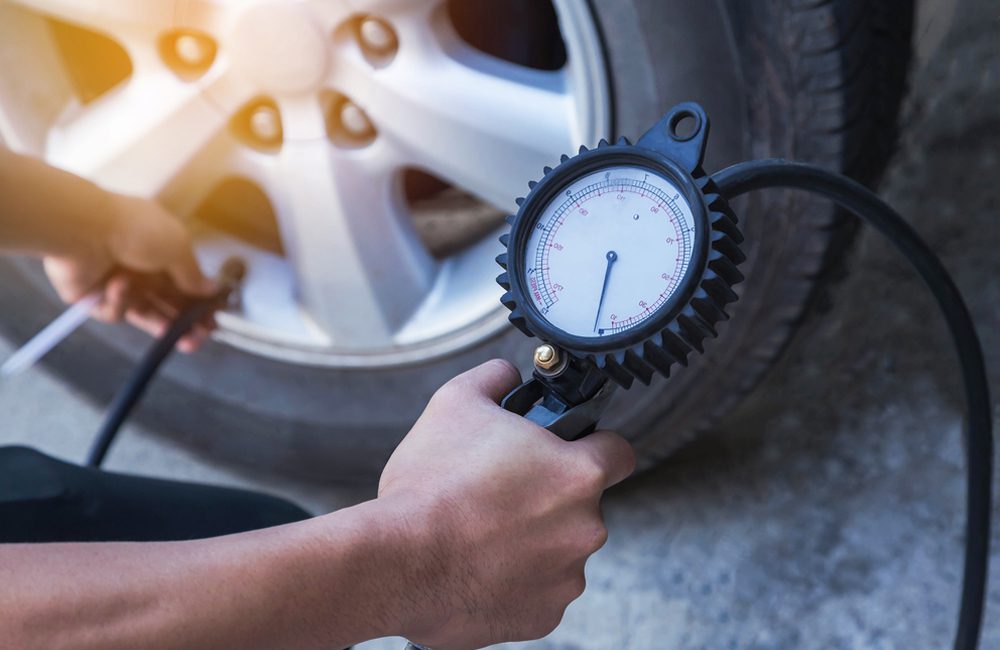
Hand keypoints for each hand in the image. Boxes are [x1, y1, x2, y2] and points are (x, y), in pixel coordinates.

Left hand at [43, 193, 215, 351]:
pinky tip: (117, 286)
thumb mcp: (177, 247)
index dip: (200, 304)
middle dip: (184, 323)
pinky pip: (115, 311)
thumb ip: (194, 274)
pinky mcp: (94, 300)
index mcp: (162, 251)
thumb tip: (213, 289)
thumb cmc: (136, 230)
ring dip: (160, 324)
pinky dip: (119, 301)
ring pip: (144, 313)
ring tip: (175, 337)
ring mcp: (118, 284)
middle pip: (167, 303)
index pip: (186, 284)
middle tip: (196, 340)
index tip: (213, 322)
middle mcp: (142, 268)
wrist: (82, 229)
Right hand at [379, 360, 634, 648]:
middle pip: (582, 504)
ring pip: (561, 549)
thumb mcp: (454, 403)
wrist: (395, 563)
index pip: (619, 452)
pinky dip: (517, 580)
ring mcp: (566, 577)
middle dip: (549, 496)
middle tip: (501, 490)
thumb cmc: (428, 487)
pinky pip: (539, 590)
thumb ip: (493, 378)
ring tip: (481, 531)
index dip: (594, 444)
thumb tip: (505, 374)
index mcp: (576, 475)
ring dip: (534, 540)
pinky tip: (479, 565)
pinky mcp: (542, 617)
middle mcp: (584, 528)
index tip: (573, 449)